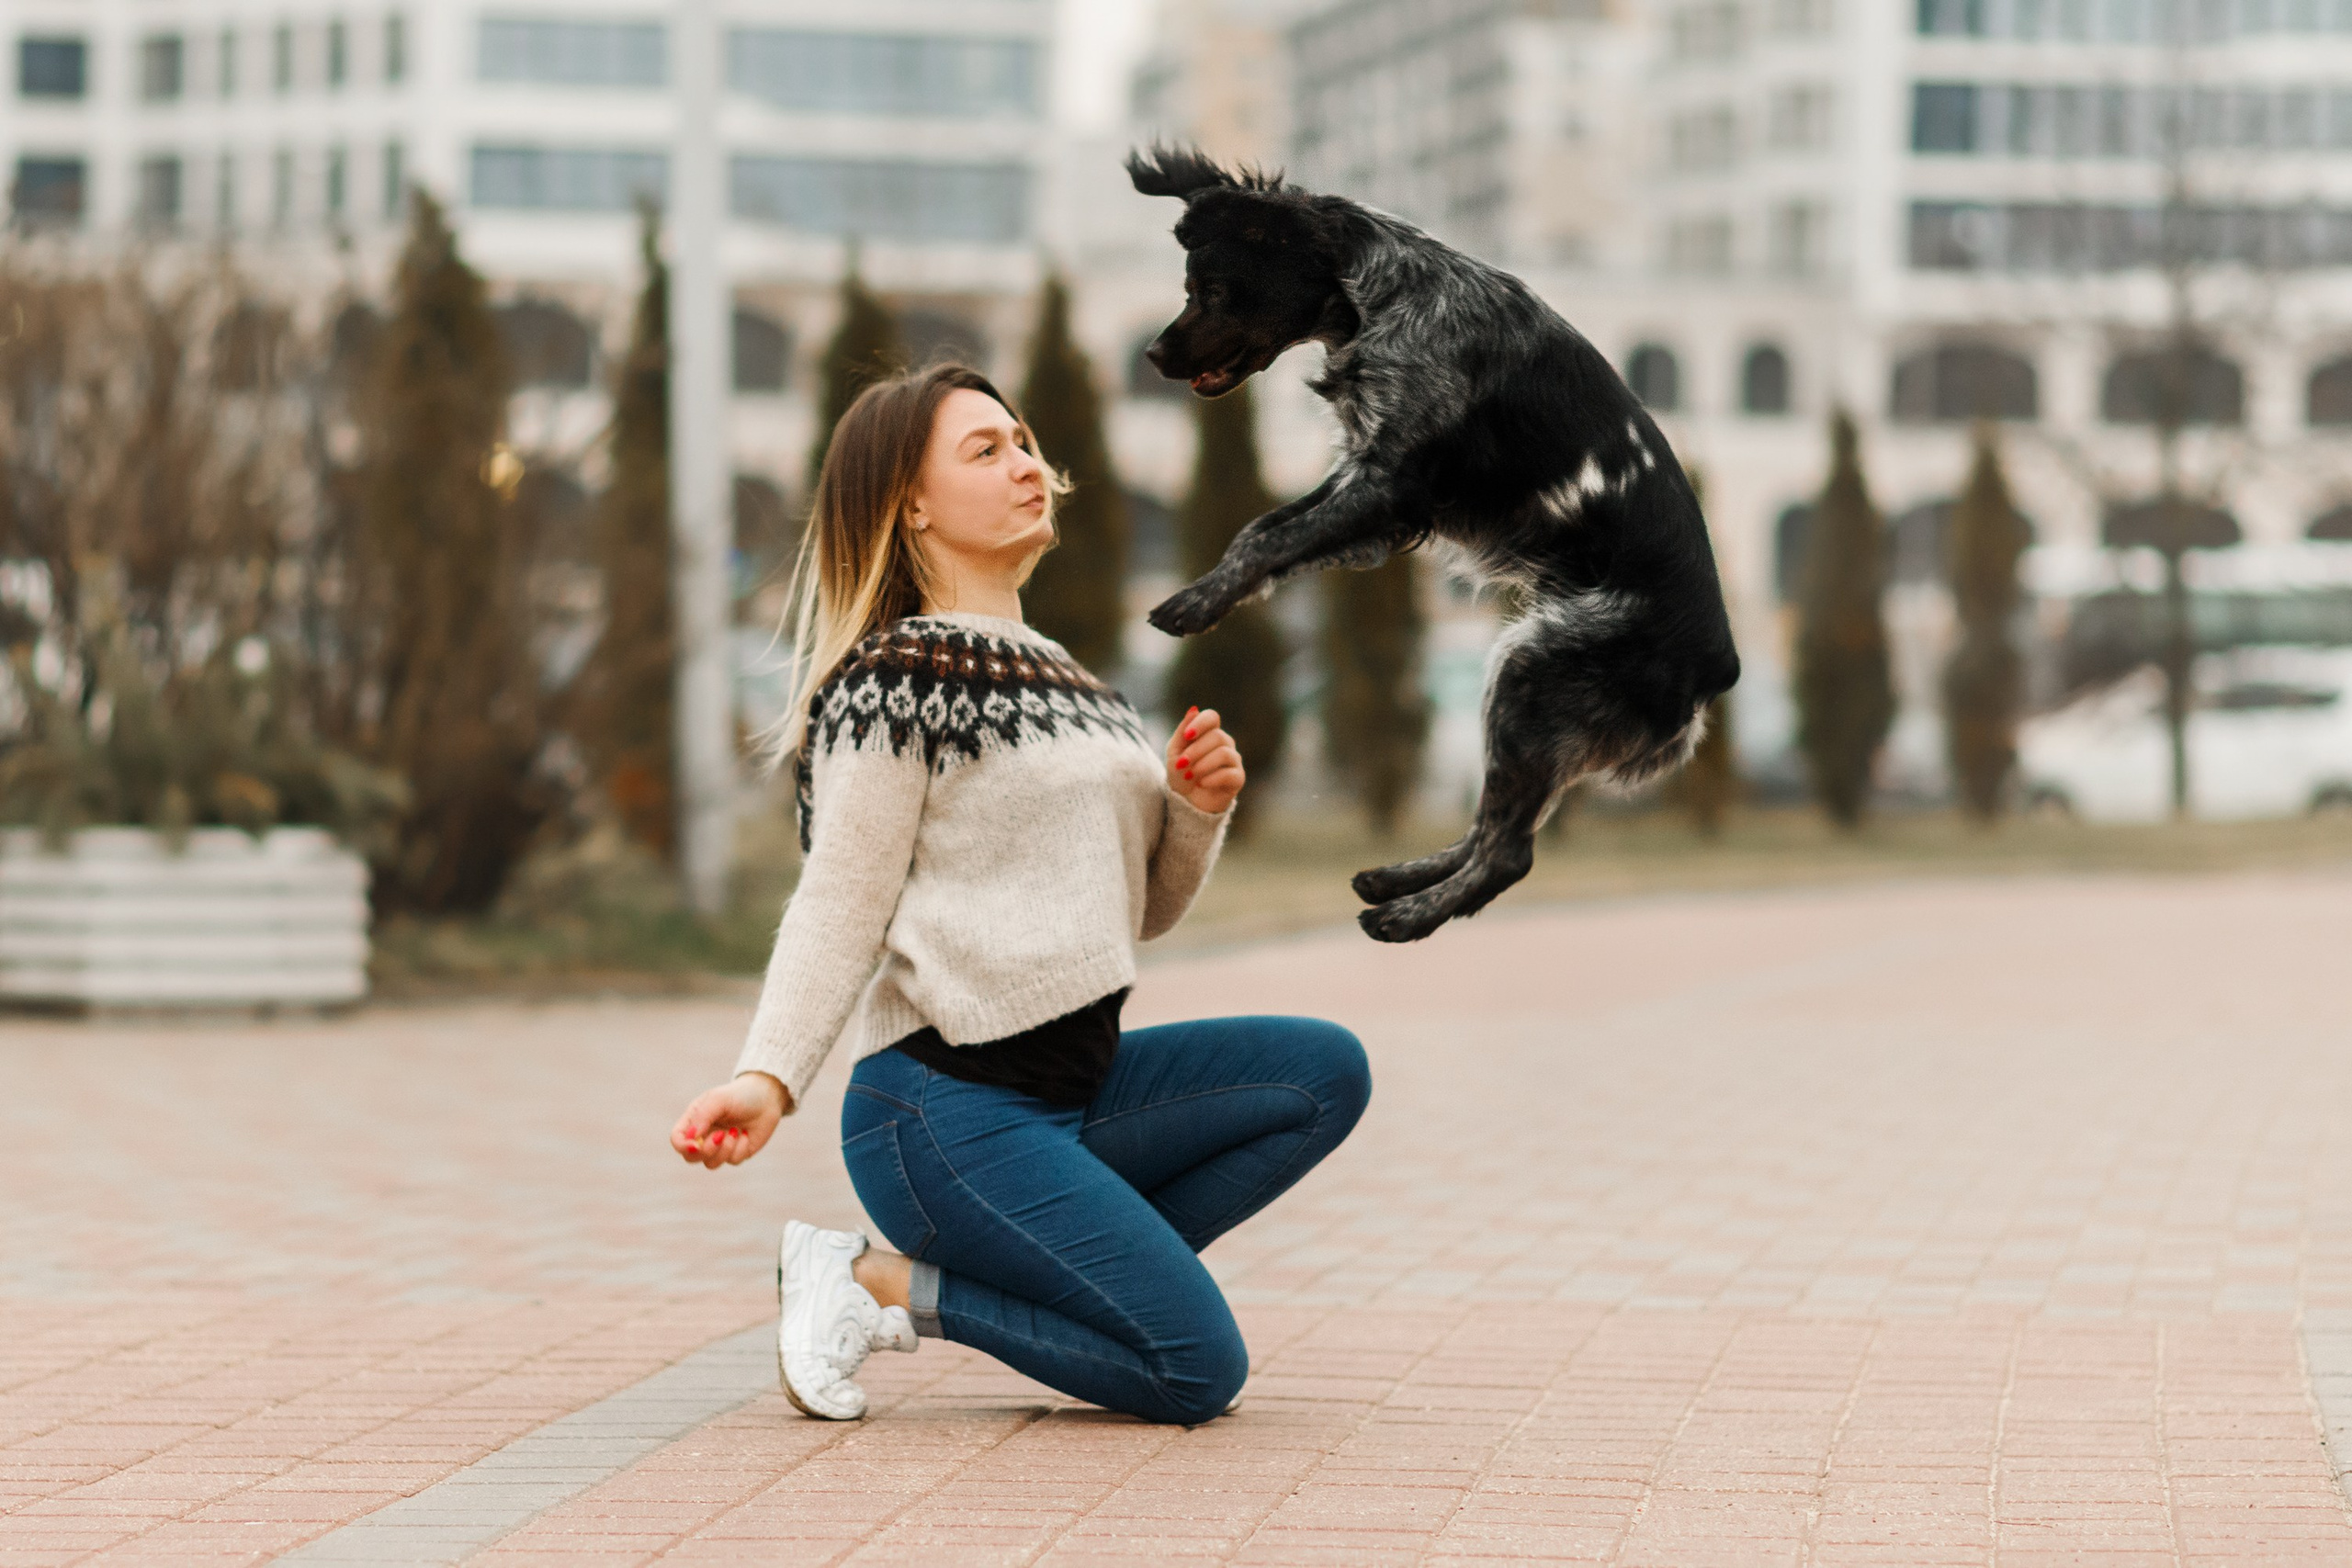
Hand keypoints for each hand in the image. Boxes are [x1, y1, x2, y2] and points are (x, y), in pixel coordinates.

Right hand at [670, 1072, 787, 1168]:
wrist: (767, 1098)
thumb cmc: (740, 1095)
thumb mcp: (719, 1098)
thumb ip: (703, 1116)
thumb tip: (693, 1138)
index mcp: (694, 1120)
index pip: (677, 1139)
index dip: (683, 1146)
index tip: (696, 1144)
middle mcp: (704, 1136)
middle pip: (691, 1158)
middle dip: (705, 1151)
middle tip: (720, 1135)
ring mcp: (719, 1147)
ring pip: (711, 1163)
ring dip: (724, 1150)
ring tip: (734, 1132)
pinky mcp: (736, 1153)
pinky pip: (732, 1161)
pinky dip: (740, 1148)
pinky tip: (746, 1134)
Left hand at [1167, 706, 1244, 815]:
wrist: (1186, 801)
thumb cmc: (1180, 773)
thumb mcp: (1174, 752)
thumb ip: (1183, 731)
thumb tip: (1194, 709)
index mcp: (1209, 733)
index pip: (1212, 717)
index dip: (1201, 723)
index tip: (1187, 736)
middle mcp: (1225, 743)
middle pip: (1217, 736)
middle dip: (1196, 751)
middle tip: (1181, 764)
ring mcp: (1233, 760)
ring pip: (1224, 754)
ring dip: (1203, 765)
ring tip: (1189, 775)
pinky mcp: (1238, 778)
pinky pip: (1229, 773)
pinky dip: (1212, 778)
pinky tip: (1201, 784)